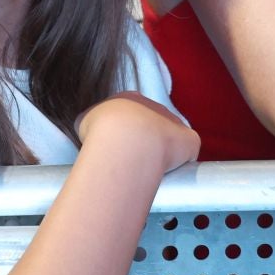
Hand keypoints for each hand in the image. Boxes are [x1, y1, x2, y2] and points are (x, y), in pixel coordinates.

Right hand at [76, 92, 199, 173]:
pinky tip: (169, 174)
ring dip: (163, 151)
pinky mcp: (190, 140)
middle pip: (151, 124)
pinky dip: (180, 163)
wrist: (128, 139)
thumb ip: (91, 123)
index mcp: (129, 99)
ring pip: (170, 138)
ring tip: (148, 170)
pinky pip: (187, 152)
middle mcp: (154, 106)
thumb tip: (91, 133)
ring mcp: (174, 122)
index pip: (129, 112)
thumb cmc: (101, 128)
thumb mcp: (84, 120)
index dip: (124, 130)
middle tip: (132, 160)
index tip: (118, 146)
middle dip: (144, 140)